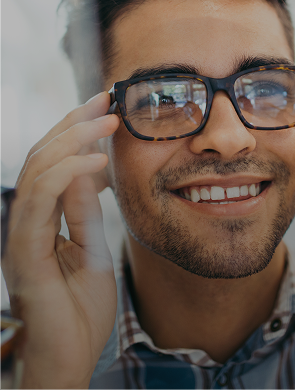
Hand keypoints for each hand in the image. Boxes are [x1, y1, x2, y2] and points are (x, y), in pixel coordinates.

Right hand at [1, 92, 119, 387]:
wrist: (71, 359)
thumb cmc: (82, 309)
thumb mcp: (93, 248)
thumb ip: (85, 210)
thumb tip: (88, 167)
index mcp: (43, 220)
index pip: (52, 164)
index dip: (75, 131)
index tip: (106, 108)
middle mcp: (27, 222)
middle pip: (41, 157)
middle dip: (73, 123)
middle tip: (106, 99)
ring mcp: (23, 236)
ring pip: (36, 170)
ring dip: (71, 139)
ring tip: (106, 120)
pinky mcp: (24, 253)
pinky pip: (41, 201)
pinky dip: (67, 174)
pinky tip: (96, 160)